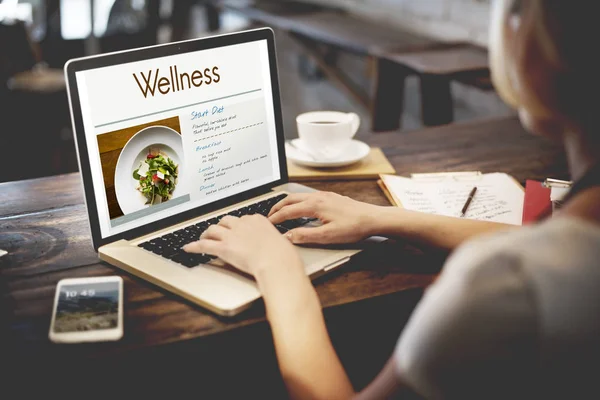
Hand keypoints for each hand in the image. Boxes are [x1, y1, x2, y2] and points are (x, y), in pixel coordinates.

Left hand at [183, 214, 302, 277]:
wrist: (276, 261)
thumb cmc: (282, 255)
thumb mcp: (281, 241)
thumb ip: (273, 240)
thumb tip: (277, 245)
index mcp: (257, 220)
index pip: (243, 218)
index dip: (237, 225)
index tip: (236, 230)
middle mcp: (242, 224)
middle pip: (226, 221)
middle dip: (221, 226)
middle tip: (218, 233)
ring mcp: (232, 235)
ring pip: (213, 229)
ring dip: (206, 234)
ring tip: (203, 238)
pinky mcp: (223, 247)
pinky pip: (204, 245)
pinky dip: (194, 246)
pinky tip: (188, 248)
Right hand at [268, 192, 383, 244]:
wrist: (373, 218)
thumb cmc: (353, 227)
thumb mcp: (327, 236)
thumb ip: (305, 236)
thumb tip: (287, 236)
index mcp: (314, 205)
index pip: (288, 211)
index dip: (276, 218)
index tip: (267, 224)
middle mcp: (317, 197)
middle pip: (290, 199)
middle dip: (277, 207)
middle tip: (268, 216)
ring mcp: (324, 195)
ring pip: (299, 196)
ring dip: (287, 203)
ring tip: (280, 211)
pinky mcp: (331, 197)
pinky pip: (308, 196)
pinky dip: (297, 202)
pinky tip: (300, 209)